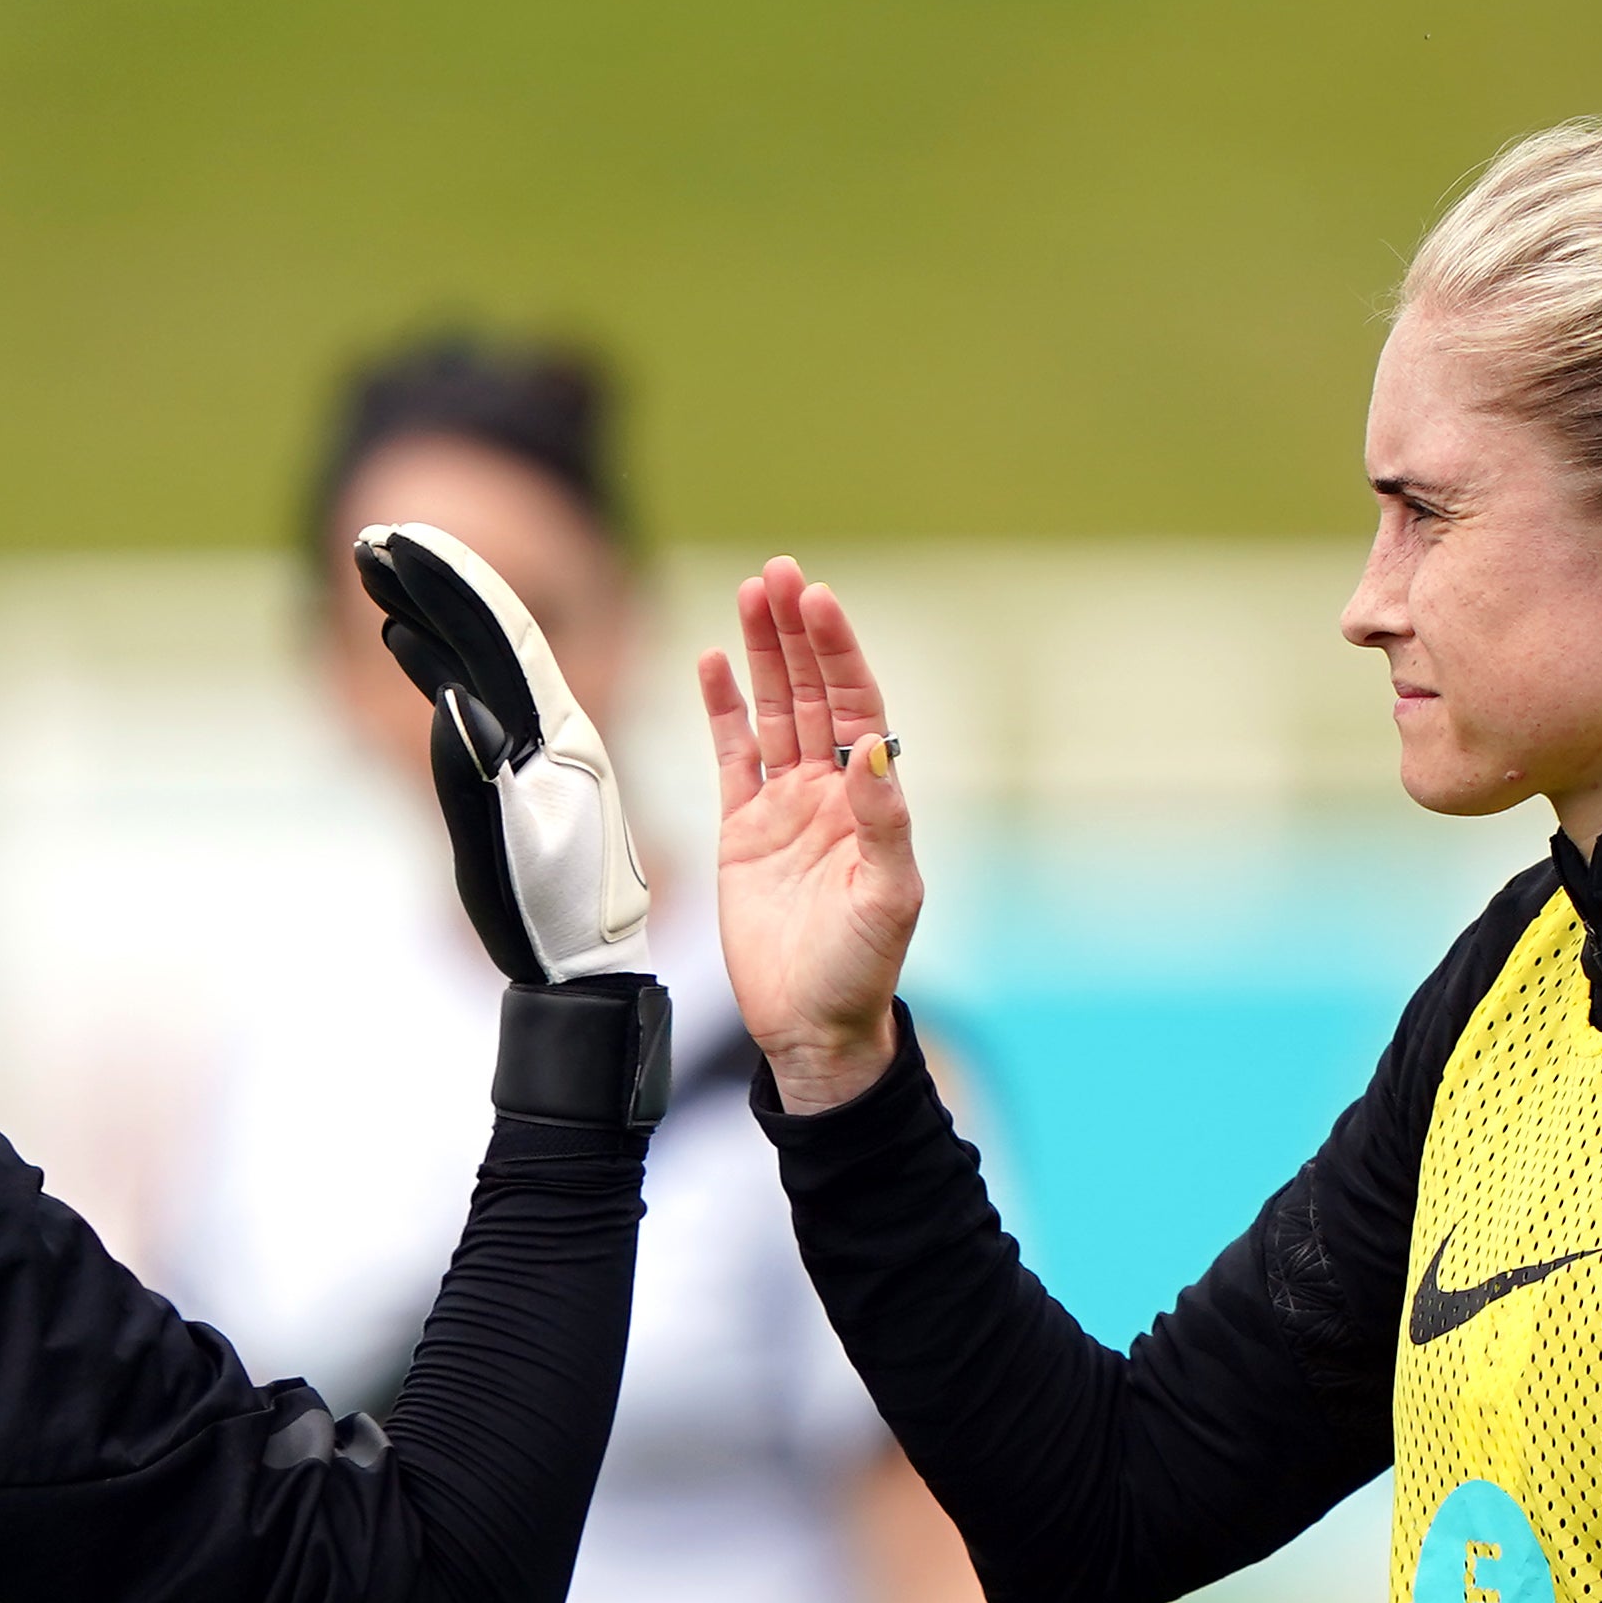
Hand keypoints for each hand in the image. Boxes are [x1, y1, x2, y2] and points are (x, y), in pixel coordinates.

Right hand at [357, 522, 653, 983]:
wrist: (588, 968)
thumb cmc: (553, 923)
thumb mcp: (515, 852)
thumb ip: (478, 777)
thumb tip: (452, 696)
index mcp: (556, 735)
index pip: (500, 635)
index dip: (451, 581)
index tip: (399, 537)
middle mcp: (549, 726)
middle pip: (489, 632)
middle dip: (433, 580)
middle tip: (374, 536)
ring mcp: (536, 746)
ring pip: (478, 659)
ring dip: (431, 611)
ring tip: (379, 570)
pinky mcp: (520, 771)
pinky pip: (476, 699)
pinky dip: (439, 663)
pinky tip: (407, 641)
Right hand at [702, 557, 918, 1112]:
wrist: (810, 1028)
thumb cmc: (860, 968)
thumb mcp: (888, 897)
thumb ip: (883, 822)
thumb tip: (872, 748)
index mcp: (871, 800)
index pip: (857, 706)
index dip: (838, 652)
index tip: (818, 601)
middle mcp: (831, 793)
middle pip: (815, 693)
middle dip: (798, 633)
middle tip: (780, 574)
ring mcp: (785, 807)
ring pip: (774, 712)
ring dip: (763, 655)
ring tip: (750, 594)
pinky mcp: (742, 831)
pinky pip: (731, 756)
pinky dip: (722, 710)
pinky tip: (712, 663)